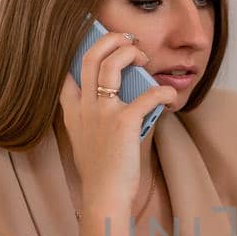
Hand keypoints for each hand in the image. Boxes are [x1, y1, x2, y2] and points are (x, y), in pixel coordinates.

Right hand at [58, 29, 176, 216]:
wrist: (104, 195)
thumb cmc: (100, 172)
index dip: (78, 51)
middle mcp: (84, 107)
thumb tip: (114, 105)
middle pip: (91, 57)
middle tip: (129, 40)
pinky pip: (148, 94)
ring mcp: (102, 112)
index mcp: (73, 111)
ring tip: (143, 57)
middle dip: (111, 40)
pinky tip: (169, 96)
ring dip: (131, 53)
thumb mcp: (83, 141)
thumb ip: (90, 119)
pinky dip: (163, 91)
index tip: (91, 41)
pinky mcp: (123, 122)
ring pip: (112, 64)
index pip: (67, 72)